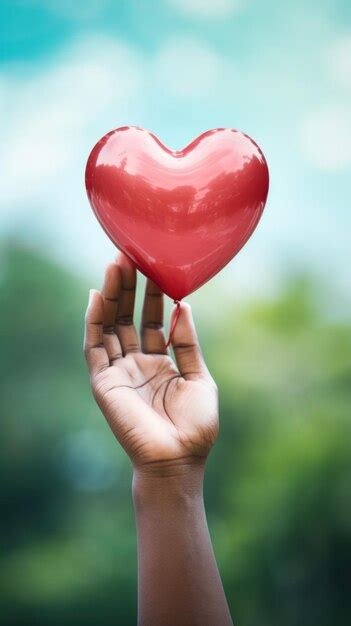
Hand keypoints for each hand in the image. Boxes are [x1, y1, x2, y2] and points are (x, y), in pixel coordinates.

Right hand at [84, 254, 217, 472]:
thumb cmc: (194, 427)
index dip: (154, 295)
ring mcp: (119, 372)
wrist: (178, 460)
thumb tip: (184, 306)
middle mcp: (137, 364)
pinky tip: (98, 295)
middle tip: (132, 255)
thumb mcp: (199, 378)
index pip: (154, 321)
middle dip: (130, 288)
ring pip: (110, 326)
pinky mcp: (104, 382)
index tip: (157, 266)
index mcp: (161, 364)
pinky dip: (94, 321)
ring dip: (112, 296)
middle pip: (129, 318)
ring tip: (116, 263)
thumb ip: (188, 343)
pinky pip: (94, 347)